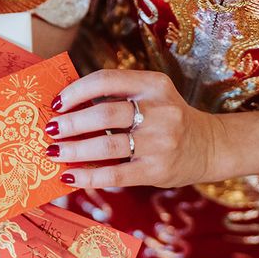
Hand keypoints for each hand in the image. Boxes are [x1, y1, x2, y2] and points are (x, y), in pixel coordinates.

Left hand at [46, 69, 224, 188]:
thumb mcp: (151, 96)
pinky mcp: (157, 170)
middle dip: (70, 123)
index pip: (106, 80)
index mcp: (154, 84)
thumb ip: (116, 97)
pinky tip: (69, 177)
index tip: (55, 104)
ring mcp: (160, 142)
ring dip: (73, 151)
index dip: (76, 91)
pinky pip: (114, 175)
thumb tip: (64, 109)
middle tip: (50, 130)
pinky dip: (87, 176)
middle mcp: (160, 110)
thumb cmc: (166, 119)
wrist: (209, 146)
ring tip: (53, 152)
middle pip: (104, 113)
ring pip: (106, 145)